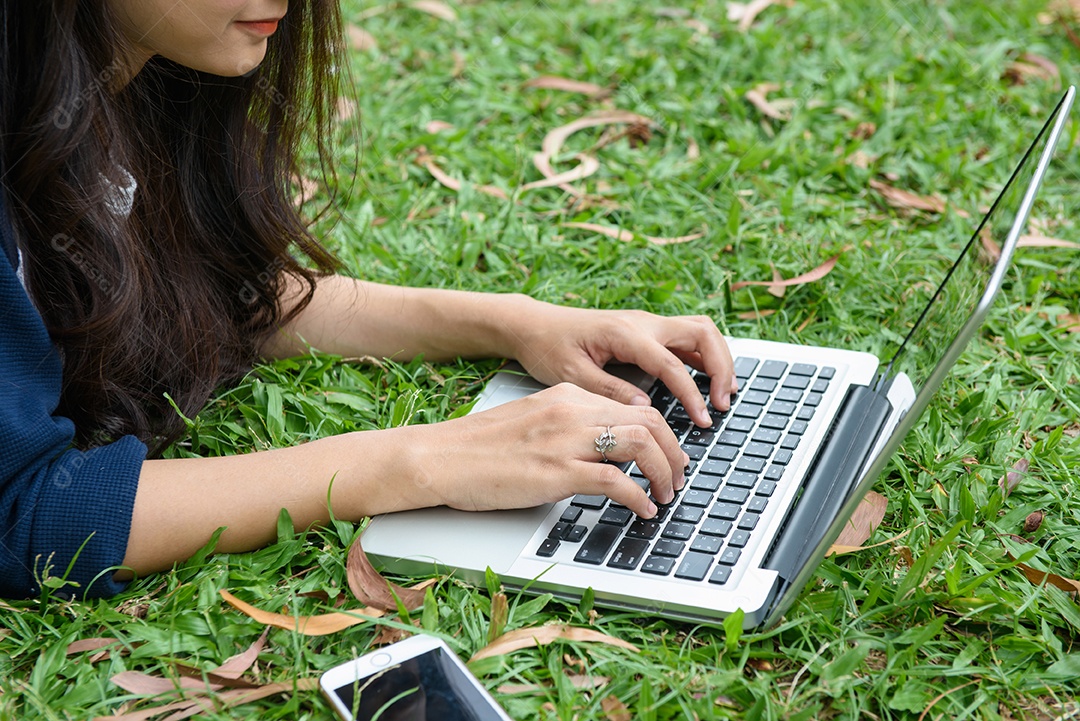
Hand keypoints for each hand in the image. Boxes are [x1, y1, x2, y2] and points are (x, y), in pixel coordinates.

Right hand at [405, 383, 690, 518]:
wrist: (438, 457)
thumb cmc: (477, 447)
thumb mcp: (532, 422)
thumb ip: (568, 427)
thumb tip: (603, 450)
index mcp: (567, 396)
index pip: (635, 406)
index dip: (663, 434)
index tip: (670, 456)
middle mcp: (572, 411)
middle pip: (649, 421)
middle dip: (674, 452)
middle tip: (679, 477)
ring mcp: (565, 440)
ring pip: (642, 444)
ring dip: (664, 473)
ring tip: (666, 495)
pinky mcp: (556, 472)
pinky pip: (617, 481)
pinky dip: (639, 497)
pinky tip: (642, 510)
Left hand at [505, 302, 736, 427]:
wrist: (533, 324)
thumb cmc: (547, 347)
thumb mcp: (572, 374)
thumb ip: (609, 390)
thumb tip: (644, 408)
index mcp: (624, 333)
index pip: (671, 363)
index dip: (692, 393)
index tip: (703, 419)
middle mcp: (642, 322)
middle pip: (702, 334)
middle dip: (721, 368)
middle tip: (723, 403)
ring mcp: (647, 323)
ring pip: (700, 331)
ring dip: (718, 360)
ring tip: (724, 394)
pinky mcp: (646, 331)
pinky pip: (687, 338)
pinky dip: (704, 358)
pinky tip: (708, 383)